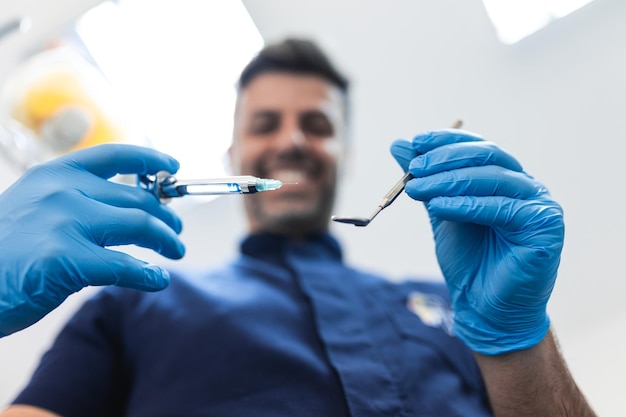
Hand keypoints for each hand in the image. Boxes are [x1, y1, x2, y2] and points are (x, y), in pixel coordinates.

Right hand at [0, 144, 185, 336]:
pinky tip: (158, 280)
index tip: (172, 165)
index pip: (114, 156)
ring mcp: (65, 222)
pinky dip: (149, 274)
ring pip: (141, 226)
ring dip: (167, 240)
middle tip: (176, 231)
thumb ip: (76, 203)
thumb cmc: (2, 251)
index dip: (149, 158)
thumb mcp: (34, 209)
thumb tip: (129, 210)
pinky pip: (126, 266)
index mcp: (55, 174)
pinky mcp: (67, 259)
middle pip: (137, 200)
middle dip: (165, 216)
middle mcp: (63, 191)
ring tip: (176, 251)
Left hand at [390, 129, 563, 354]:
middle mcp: (526, 187)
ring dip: (449, 180)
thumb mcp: (440, 212)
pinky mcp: (545, 226)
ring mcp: (540, 204)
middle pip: (487, 157)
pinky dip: (467, 204)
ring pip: (492, 178)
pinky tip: (439, 206)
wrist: (484, 308)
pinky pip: (502, 208)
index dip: (446, 141)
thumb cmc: (468, 262)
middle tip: (414, 168)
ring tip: (416, 188)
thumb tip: (399, 144)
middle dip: (445, 159)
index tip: (414, 144)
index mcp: (505, 179)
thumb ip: (426, 179)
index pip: (478, 147)